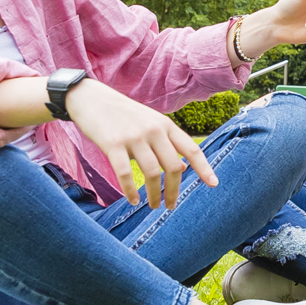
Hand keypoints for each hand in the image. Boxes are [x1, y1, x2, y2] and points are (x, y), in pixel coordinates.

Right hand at [64, 80, 215, 209]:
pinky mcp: (113, 144)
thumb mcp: (150, 122)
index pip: (191, 149)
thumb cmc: (123, 115)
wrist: (91, 98)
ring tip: (154, 206)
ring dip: (154, 195)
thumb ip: (166, 142)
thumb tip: (182, 167)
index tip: (213, 184)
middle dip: (174, 190)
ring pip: (152, 173)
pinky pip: (125, 174)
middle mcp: (154, 130)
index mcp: (166, 125)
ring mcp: (134, 137)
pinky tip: (133, 201)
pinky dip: (131, 191)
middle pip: (173, 167)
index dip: (204, 168)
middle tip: (171, 206)